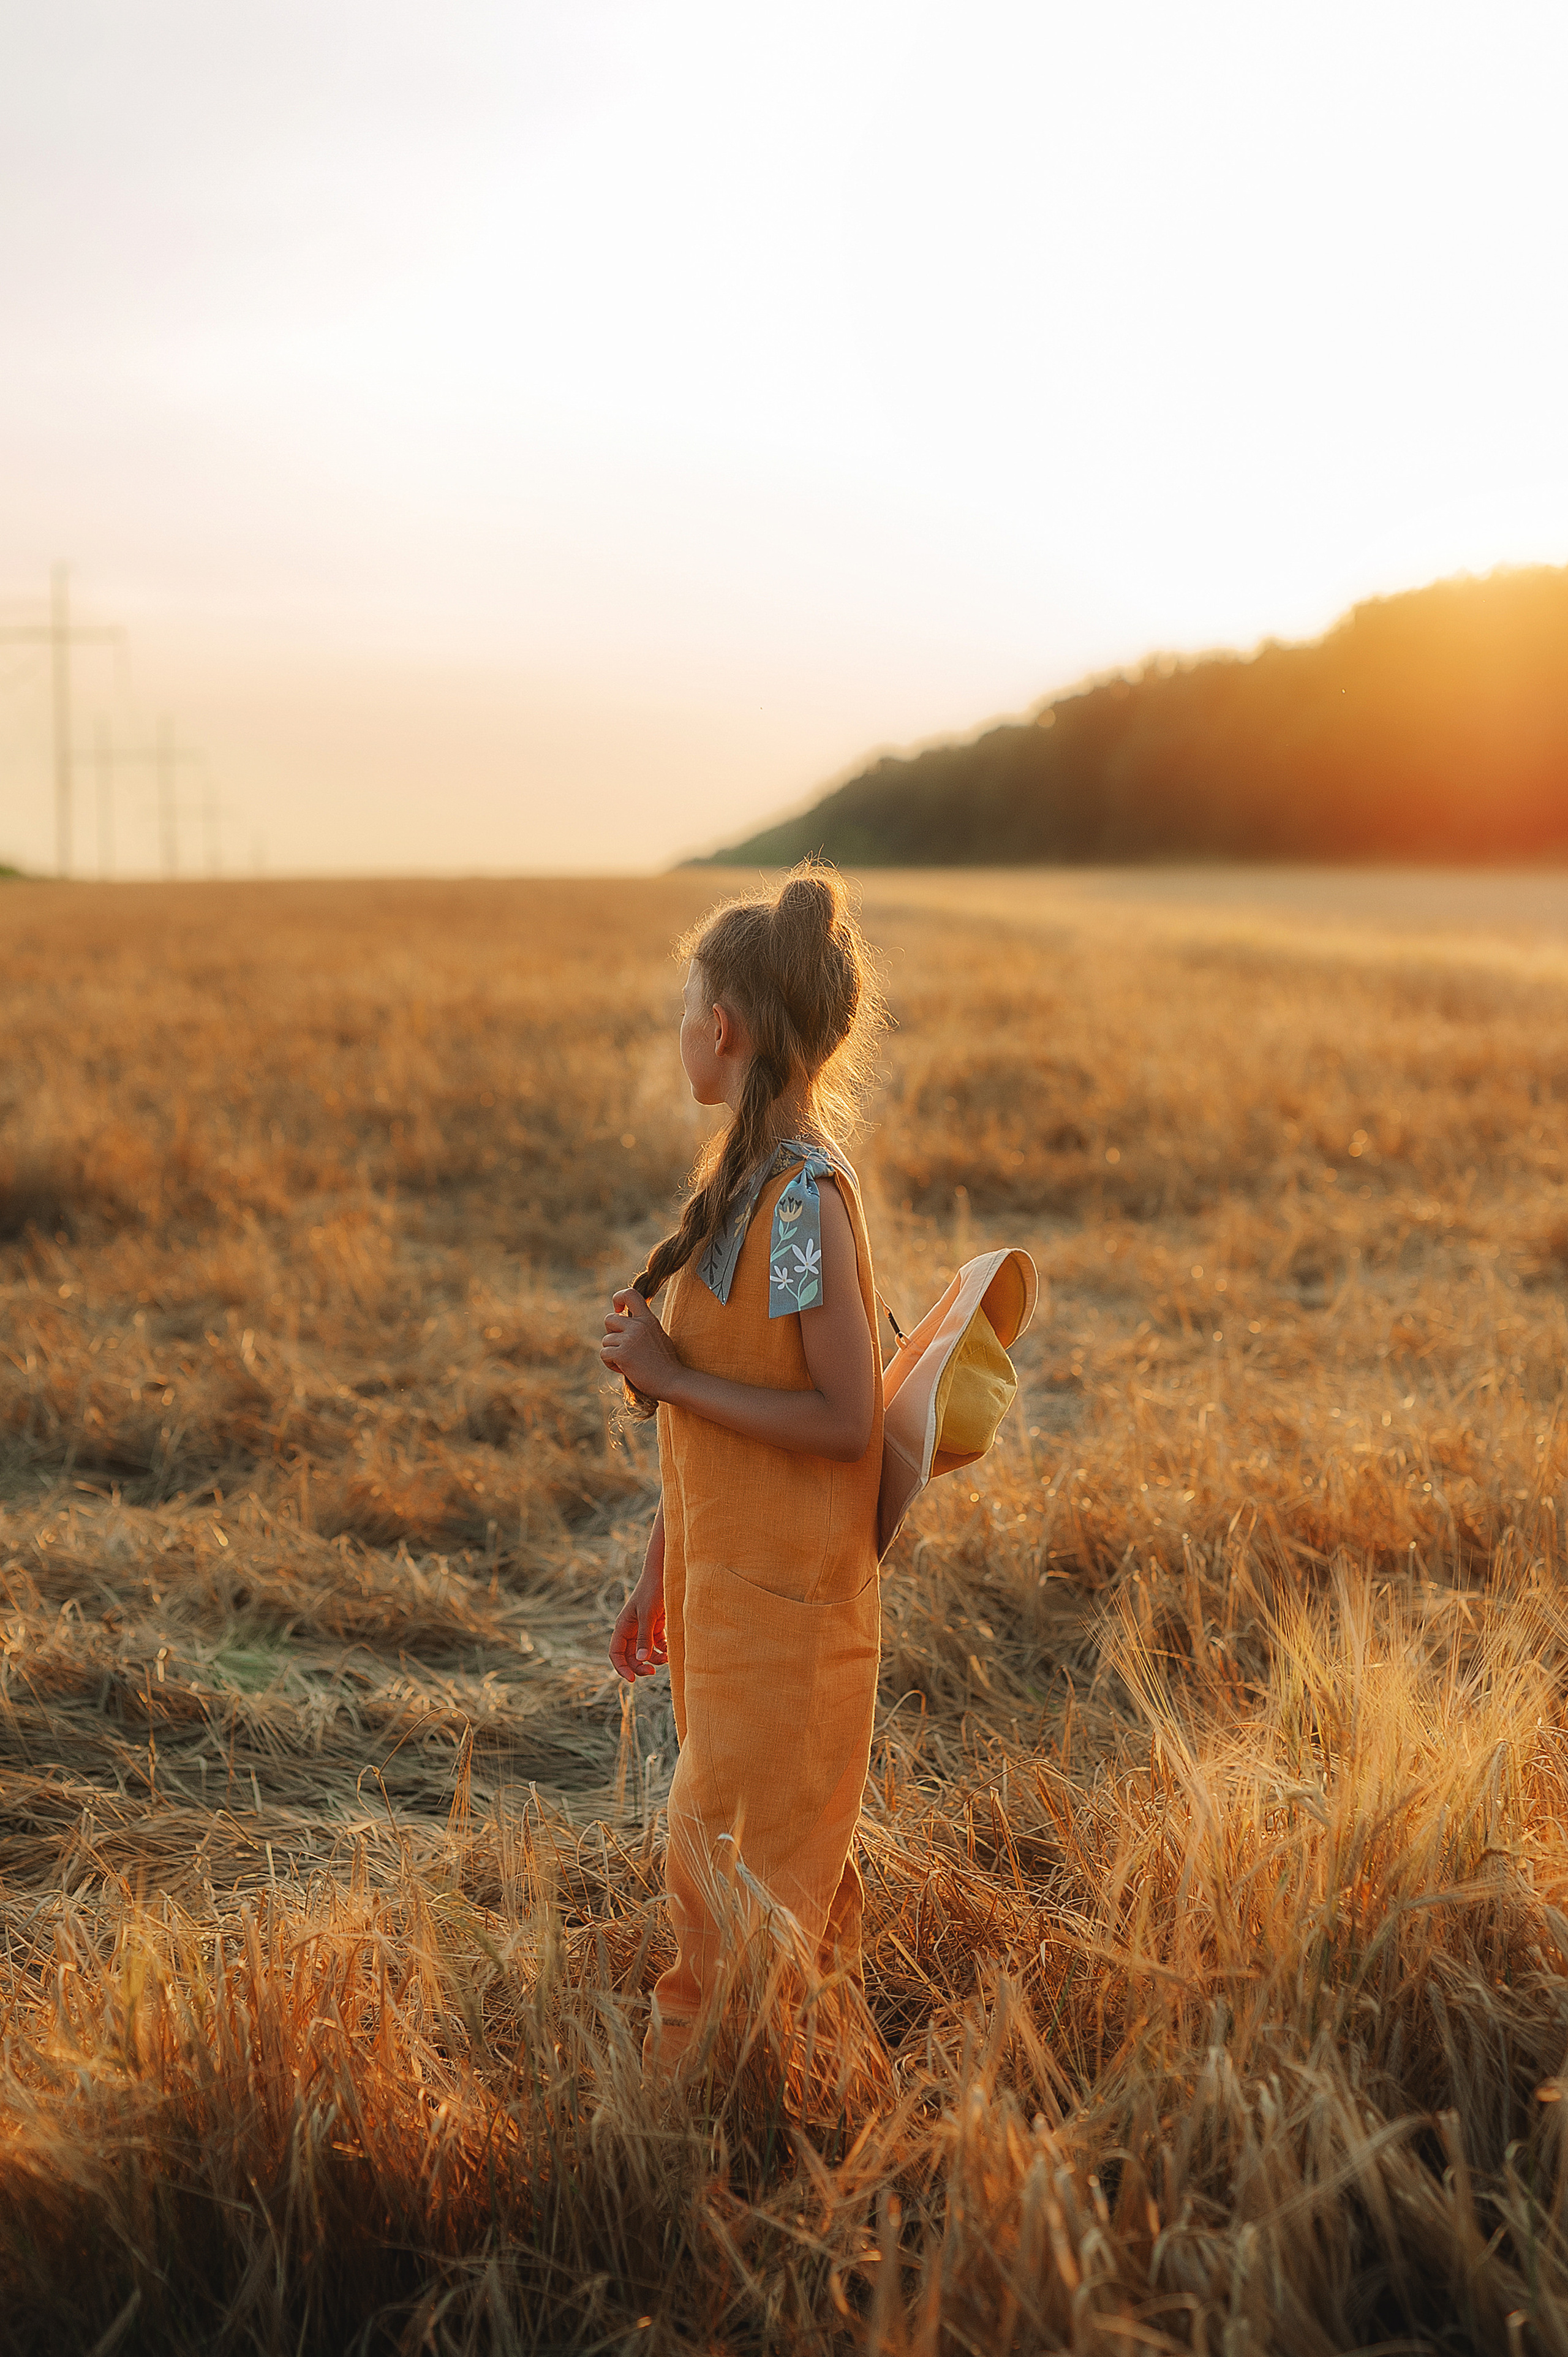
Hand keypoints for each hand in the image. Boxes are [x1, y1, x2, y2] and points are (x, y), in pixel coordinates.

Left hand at [601, 1287, 683, 1401]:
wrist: (672, 1381)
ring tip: (628, 1362)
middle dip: (612, 1334)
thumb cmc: (665, 1362)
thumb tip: (624, 1318)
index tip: (618, 1310)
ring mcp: (629, 1339)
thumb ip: (642, 1325)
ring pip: (606, 1340)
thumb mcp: (657, 1335)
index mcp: (648, 1319)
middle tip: (624, 1347)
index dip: (618, 1298)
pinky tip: (624, 1369)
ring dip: (612, 1352)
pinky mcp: (622, 1353)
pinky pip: (604, 1353)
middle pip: (609, 1319)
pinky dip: (610, 1363)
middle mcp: (638, 1325)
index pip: (630, 1294)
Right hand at [609, 1563, 667, 1682]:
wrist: (667, 1573)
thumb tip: (641, 1659)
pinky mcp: (657, 1627)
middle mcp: (632, 1630)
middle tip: (653, 1673)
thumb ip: (645, 1637)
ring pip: (645, 1653)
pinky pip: (657, 1646)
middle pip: (631, 1656)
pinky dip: (663, 1651)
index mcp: (623, 1626)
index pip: (615, 1653)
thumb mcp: (648, 1614)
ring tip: (666, 1659)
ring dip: (654, 1660)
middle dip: (640, 1666)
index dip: (621, 1668)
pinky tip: (671, 1652)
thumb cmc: (653, 1590)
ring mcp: (644, 1629)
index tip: (632, 1680)